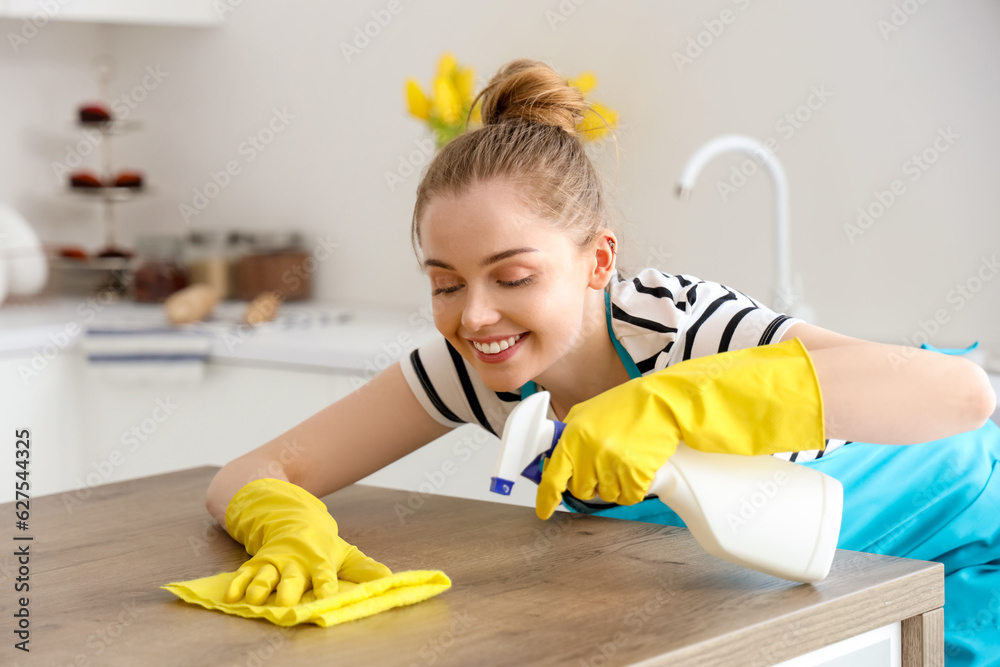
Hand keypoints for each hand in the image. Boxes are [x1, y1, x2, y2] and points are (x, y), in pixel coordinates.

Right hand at [223, 478, 391, 605]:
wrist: (290, 515)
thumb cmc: (321, 543)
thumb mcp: (344, 552)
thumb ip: (363, 569)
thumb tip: (389, 579)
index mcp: (319, 560)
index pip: (324, 575)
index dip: (325, 585)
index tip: (326, 596)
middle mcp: (295, 562)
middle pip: (291, 577)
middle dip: (289, 589)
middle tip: (286, 602)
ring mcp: (273, 562)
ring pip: (265, 575)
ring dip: (260, 587)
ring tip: (255, 599)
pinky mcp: (255, 563)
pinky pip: (243, 574)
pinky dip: (236, 584)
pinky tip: (230, 597)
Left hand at [535, 383, 680, 519]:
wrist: (660, 403)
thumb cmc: (623, 405)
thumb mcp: (584, 413)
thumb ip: (567, 436)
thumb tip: (555, 461)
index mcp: (573, 437)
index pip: (554, 477)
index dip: (547, 498)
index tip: (545, 511)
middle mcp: (590, 453)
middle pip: (581, 490)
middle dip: (590, 483)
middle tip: (603, 464)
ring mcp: (613, 465)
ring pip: (606, 496)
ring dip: (613, 485)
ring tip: (623, 460)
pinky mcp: (636, 474)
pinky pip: (628, 497)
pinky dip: (632, 489)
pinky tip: (635, 469)